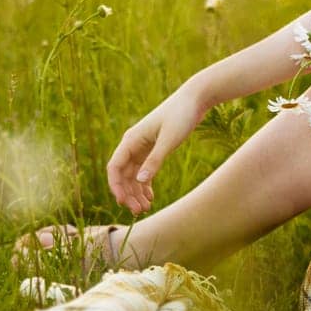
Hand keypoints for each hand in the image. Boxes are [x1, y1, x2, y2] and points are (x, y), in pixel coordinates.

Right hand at [107, 81, 211, 213]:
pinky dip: (145, 184)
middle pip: (123, 174)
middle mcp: (133, 144)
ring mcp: (143, 146)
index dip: (116, 187)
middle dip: (128, 194)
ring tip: (145, 208)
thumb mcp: (169, 140)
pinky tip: (151, 196)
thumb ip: (154, 161)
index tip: (124, 203)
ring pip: (133, 174)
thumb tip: (139, 182)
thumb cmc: (181, 115)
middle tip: (139, 211)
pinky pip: (144, 170)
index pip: (114, 167)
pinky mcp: (153, 148)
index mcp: (131, 140)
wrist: (195, 98)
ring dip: (136, 192)